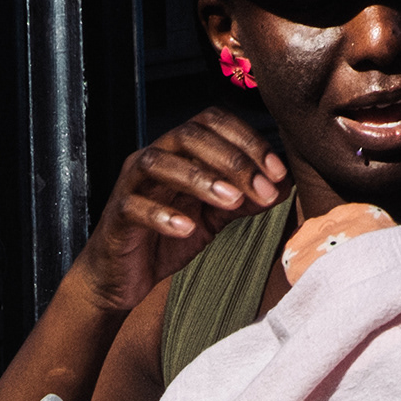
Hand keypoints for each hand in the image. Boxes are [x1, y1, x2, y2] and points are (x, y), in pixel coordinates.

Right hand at [73, 108, 288, 316]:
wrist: (123, 276)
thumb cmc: (164, 240)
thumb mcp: (213, 218)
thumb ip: (243, 199)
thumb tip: (283, 185)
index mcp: (179, 151)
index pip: (213, 123)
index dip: (248, 141)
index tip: (278, 172)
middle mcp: (154, 158)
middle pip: (189, 135)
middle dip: (232, 159)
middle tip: (262, 188)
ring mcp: (132, 184)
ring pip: (158, 162)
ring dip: (199, 178)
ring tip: (230, 201)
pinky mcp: (117, 215)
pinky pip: (135, 205)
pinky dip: (162, 215)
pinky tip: (186, 228)